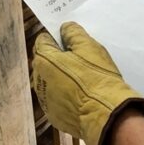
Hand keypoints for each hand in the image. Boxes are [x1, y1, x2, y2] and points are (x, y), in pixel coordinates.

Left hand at [32, 22, 143, 144]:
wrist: (105, 114)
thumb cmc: (97, 78)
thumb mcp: (88, 47)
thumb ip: (73, 33)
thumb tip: (65, 28)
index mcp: (43, 60)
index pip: (43, 40)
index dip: (57, 38)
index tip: (70, 41)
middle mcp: (38, 80)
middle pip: (46, 61)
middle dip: (59, 59)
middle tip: (81, 60)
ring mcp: (44, 100)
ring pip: (51, 81)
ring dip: (62, 78)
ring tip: (84, 80)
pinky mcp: (53, 115)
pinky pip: (57, 100)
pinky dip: (66, 96)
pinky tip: (82, 96)